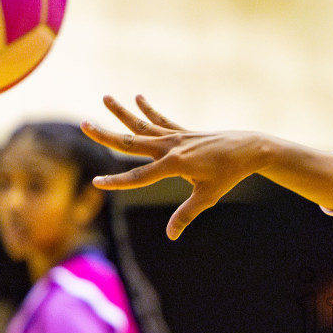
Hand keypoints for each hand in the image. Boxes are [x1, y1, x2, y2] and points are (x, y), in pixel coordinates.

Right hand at [82, 96, 267, 238]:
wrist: (248, 149)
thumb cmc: (229, 174)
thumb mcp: (207, 196)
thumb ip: (186, 214)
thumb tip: (171, 236)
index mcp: (174, 164)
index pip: (139, 176)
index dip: (117, 182)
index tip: (96, 182)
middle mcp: (171, 147)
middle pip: (131, 142)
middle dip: (106, 135)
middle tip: (84, 124)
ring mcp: (176, 136)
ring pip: (143, 124)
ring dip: (123, 112)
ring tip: (106, 97)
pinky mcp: (183, 132)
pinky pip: (162, 120)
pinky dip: (149, 110)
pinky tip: (138, 98)